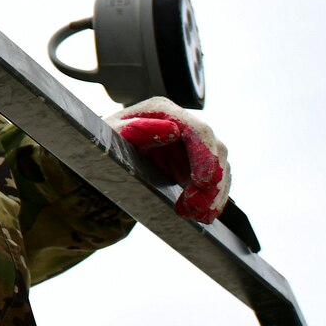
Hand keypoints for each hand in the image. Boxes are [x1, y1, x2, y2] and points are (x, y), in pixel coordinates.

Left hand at [106, 97, 229, 222]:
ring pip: (220, 168)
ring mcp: (193, 143)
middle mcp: (183, 123)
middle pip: (215, 150)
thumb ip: (137, 130)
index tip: (203, 182)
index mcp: (163, 110)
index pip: (197, 130)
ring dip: (214, 195)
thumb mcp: (111, 134)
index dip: (206, 156)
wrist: (105, 153)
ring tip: (196, 215)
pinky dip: (212, 199)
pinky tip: (202, 214)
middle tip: (195, 209)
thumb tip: (172, 129)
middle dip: (211, 183)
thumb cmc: (105, 139)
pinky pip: (216, 181)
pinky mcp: (197, 163)